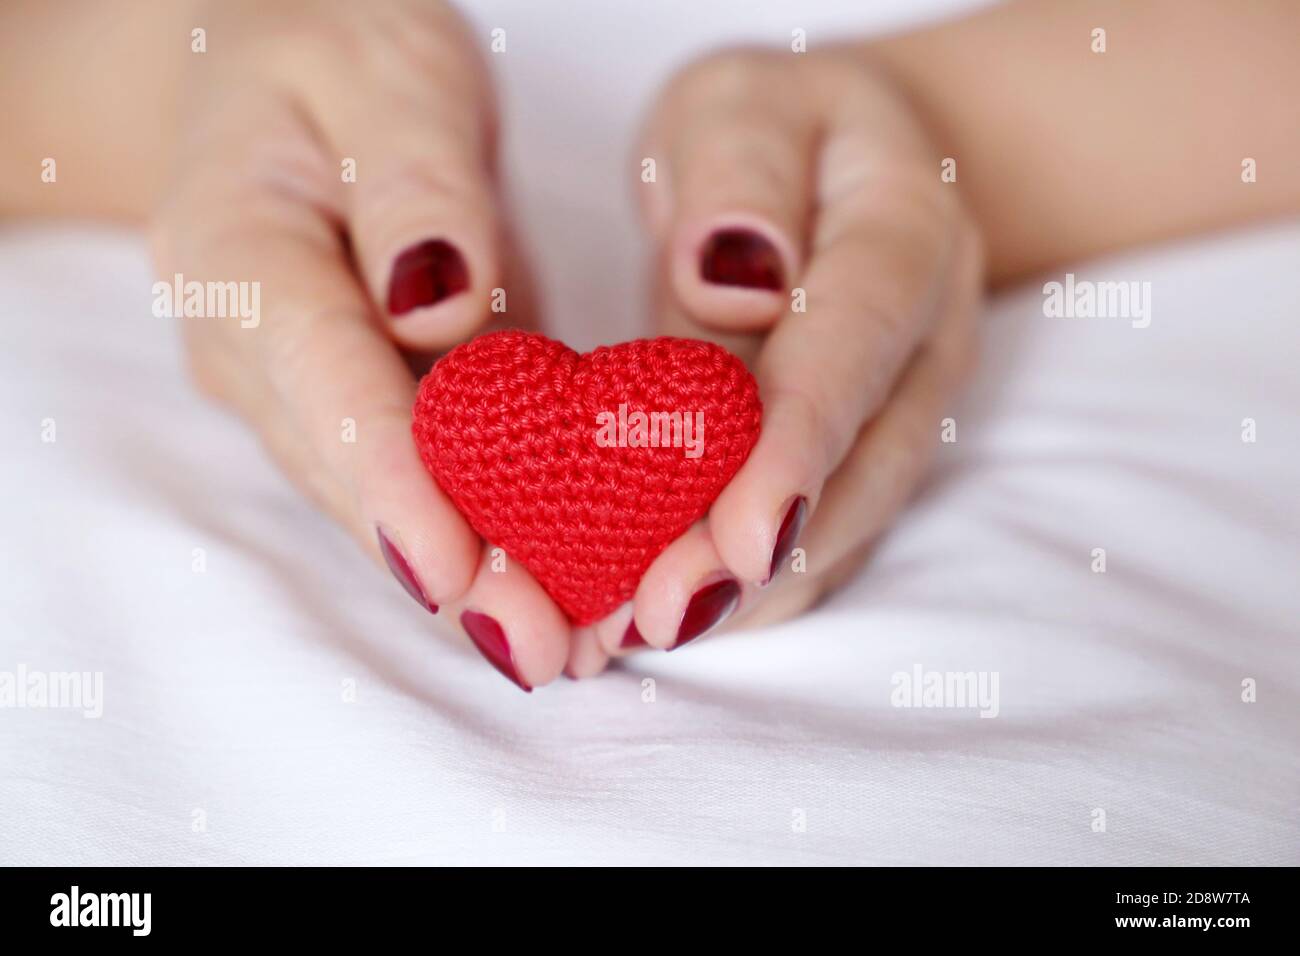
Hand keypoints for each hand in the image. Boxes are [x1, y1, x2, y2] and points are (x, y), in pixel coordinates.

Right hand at [153, 0, 569, 690]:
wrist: (293, 81)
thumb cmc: (337, 54)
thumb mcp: (386, 69)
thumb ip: (412, 181)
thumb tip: (436, 306)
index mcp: (239, 249)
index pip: (322, 380)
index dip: (394, 483)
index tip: (458, 571)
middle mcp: (253, 345)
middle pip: (353, 473)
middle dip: (452, 567)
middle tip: (548, 647)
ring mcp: (298, 388)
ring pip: (386, 498)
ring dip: (476, 575)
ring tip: (572, 646)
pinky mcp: (356, 404)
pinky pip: (420, 479)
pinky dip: (489, 532)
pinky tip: (561, 584)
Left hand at [568, 47, 983, 674]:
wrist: (844, 160)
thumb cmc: (775, 131)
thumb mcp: (741, 106)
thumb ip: (738, 179)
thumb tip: (730, 280)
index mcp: (904, 230)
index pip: (852, 349)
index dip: (796, 452)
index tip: (738, 544)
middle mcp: (925, 338)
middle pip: (859, 465)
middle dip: (762, 557)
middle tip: (657, 622)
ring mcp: (906, 406)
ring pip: (848, 518)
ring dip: (754, 591)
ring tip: (643, 637)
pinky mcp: (866, 452)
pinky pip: (824, 526)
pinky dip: (753, 581)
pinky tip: (678, 616)